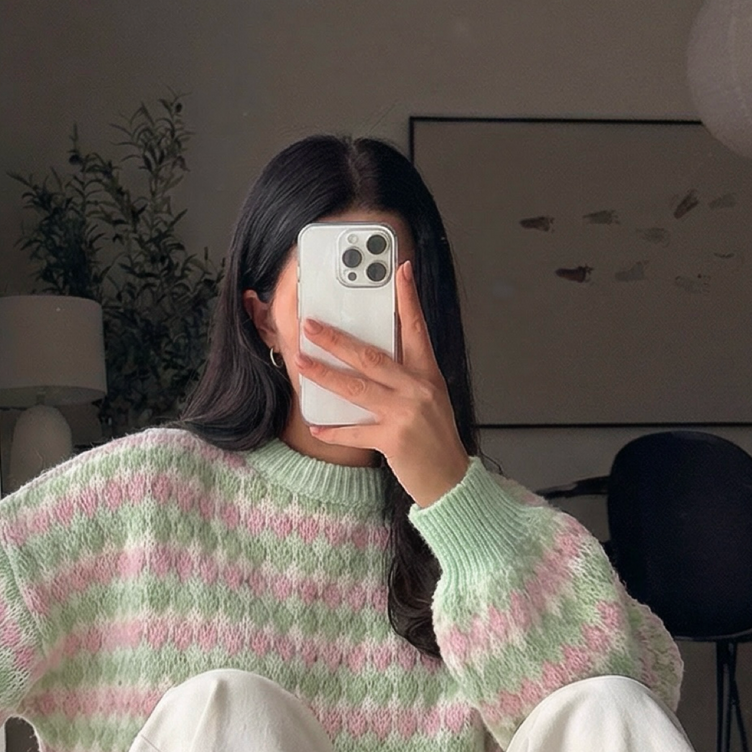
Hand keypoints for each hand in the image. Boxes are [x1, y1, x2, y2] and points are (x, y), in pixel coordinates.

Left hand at [297, 259, 471, 505]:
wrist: (450, 480)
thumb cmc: (436, 439)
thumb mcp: (431, 399)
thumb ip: (407, 376)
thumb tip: (371, 358)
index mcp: (427, 374)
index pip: (416, 329)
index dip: (408, 298)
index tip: (400, 271)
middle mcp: (417, 389)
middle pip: (371, 355)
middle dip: (337, 339)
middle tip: (311, 325)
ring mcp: (405, 414)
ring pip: (356, 387)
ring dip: (324, 374)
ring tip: (301, 362)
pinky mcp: (394, 440)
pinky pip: (354, 432)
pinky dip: (333, 431)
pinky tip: (316, 426)